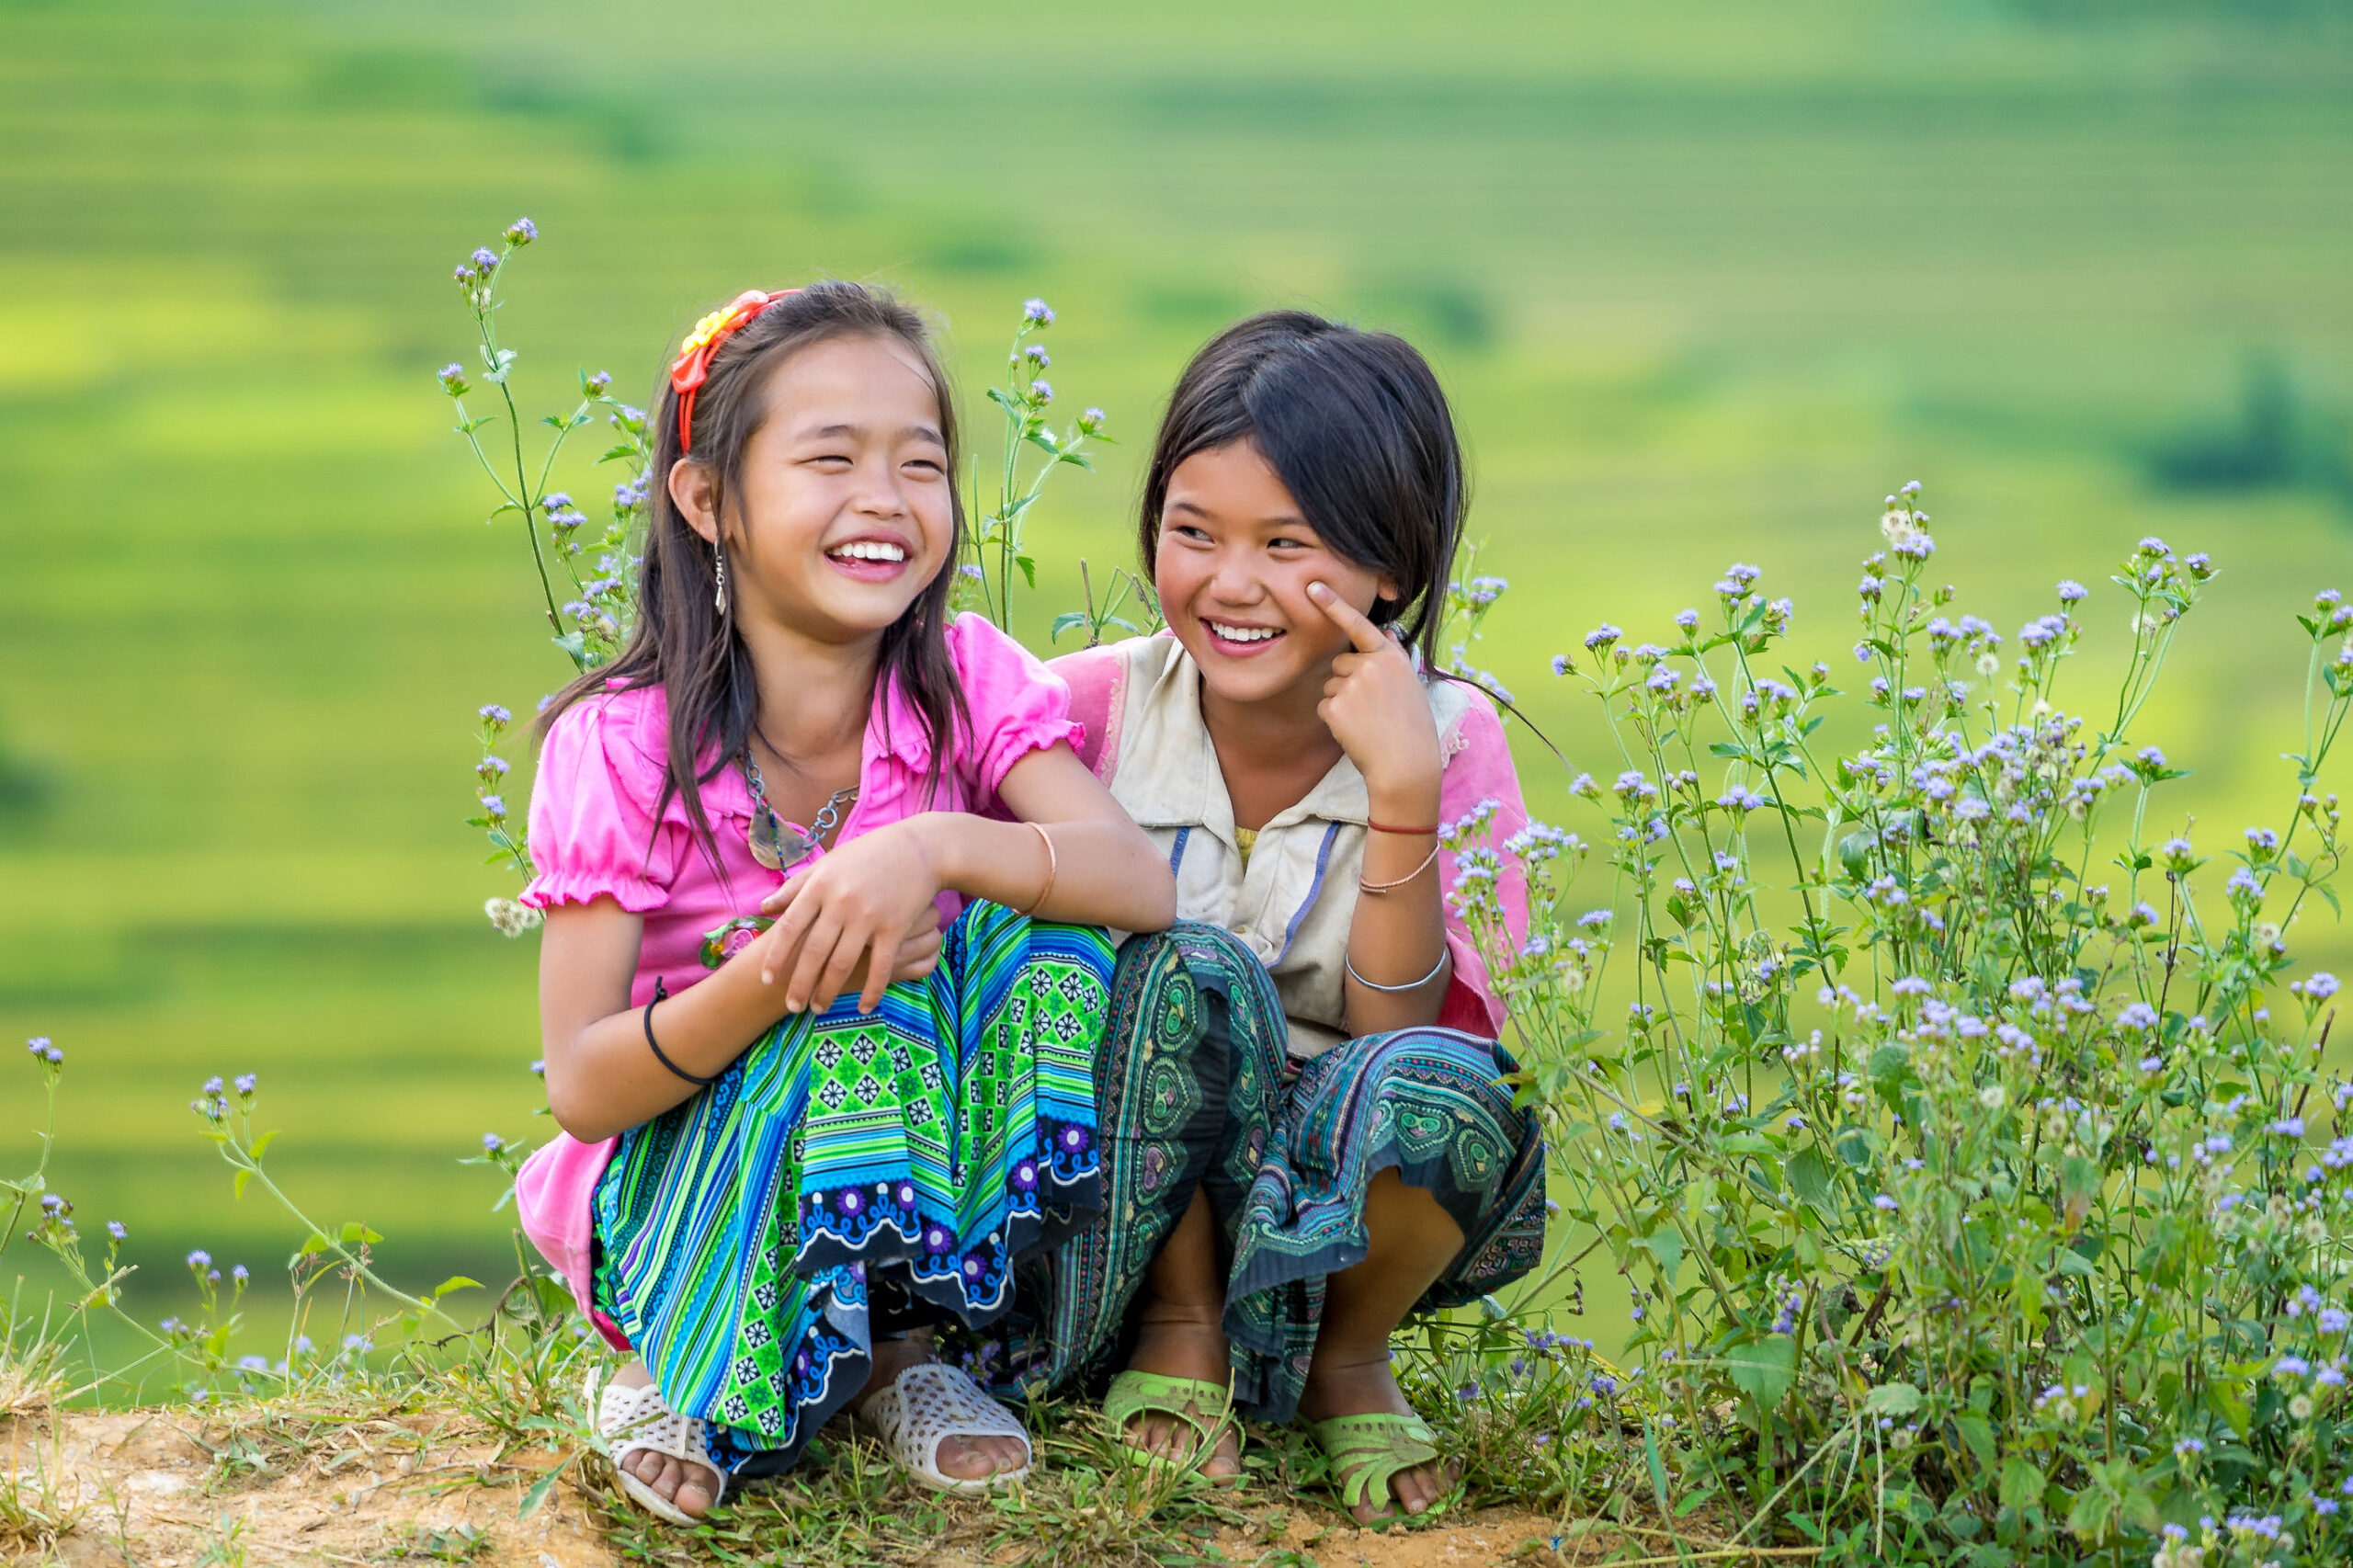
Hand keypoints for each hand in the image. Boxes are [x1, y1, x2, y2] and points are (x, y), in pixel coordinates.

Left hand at [748, 820, 944, 1014]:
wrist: (920, 847)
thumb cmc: (869, 854)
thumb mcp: (828, 863)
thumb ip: (796, 886)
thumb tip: (764, 907)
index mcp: (821, 885)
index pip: (791, 927)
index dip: (777, 956)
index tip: (766, 980)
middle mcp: (841, 902)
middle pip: (814, 952)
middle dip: (799, 984)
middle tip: (791, 1007)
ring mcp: (869, 916)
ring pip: (842, 964)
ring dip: (828, 992)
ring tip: (818, 1009)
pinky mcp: (895, 927)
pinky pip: (880, 967)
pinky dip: (871, 990)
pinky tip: (864, 1006)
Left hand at [1307, 581, 1441, 800]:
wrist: (1406, 765)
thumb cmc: (1412, 728)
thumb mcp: (1410, 685)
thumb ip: (1393, 658)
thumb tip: (1383, 632)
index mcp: (1390, 657)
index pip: (1359, 625)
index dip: (1333, 604)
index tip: (1313, 586)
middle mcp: (1370, 665)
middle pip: (1341, 663)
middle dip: (1349, 682)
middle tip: (1374, 708)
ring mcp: (1351, 686)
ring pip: (1331, 685)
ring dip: (1342, 701)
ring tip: (1368, 721)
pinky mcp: (1335, 707)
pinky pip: (1325, 706)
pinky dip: (1335, 720)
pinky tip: (1356, 731)